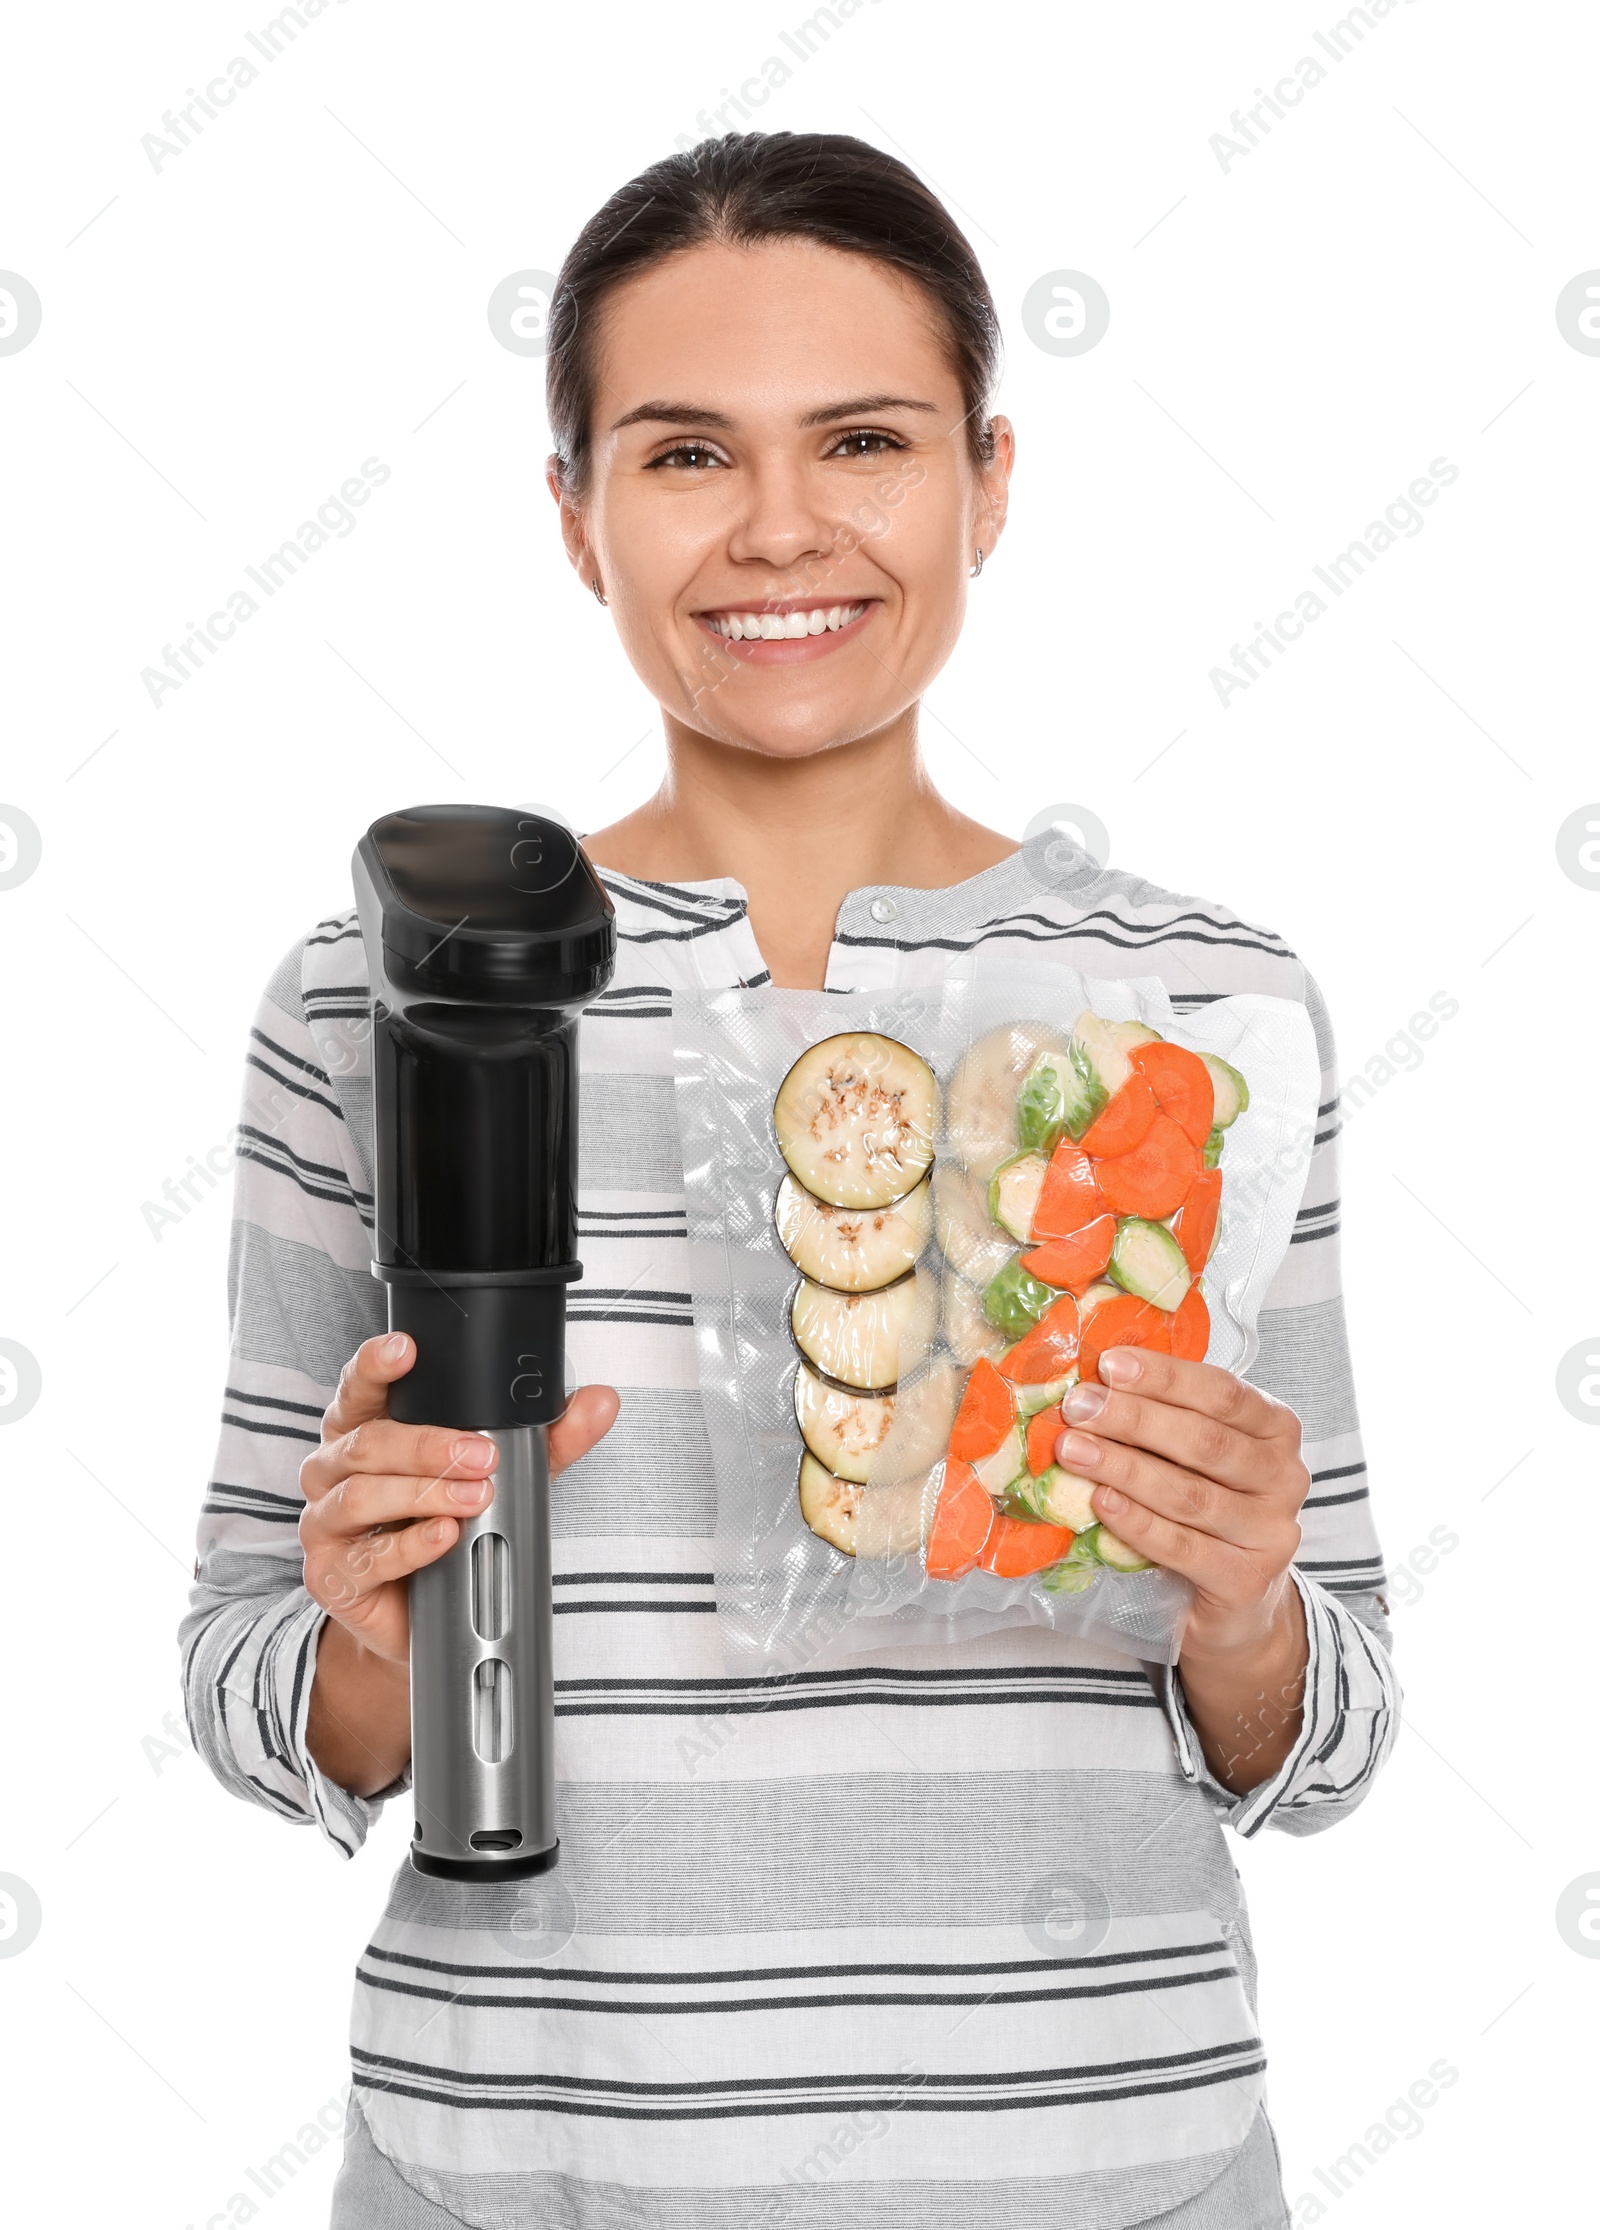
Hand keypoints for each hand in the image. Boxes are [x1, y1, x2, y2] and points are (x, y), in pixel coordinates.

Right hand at [299, 1331, 617, 1795]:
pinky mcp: (331, 1575)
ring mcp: (326, 1524)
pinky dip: (409, 1545)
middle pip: (369, 1442)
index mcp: (365, 1429)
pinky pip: (367, 1556)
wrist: (419, 1620)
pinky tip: (444, 1538)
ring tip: (474, 1497)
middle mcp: (336, 1470)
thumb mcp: (506, 1476)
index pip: (361, 1387)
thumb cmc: (448, 1528)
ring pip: (360, 1495)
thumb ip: (549, 1438)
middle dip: (429, 1444)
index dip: (377, 1364)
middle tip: (483, 1455)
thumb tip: (600, 1402)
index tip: (406, 1348)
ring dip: (423, 1492)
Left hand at [1055, 1344, 1310, 1788]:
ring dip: (1125, 1468)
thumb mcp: (1199, 1453)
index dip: (1165, 1376)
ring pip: (1190, 1494)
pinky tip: (1102, 1503)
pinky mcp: (1246, 1579)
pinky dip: (1138, 1523)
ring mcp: (1270, 1531)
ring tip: (1073, 1451)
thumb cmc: (1210, 1504)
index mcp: (1276, 1429)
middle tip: (1078, 1407)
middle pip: (1204, 1441)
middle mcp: (1284, 1476)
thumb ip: (1167, 1416)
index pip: (1222, 1392)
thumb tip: (1096, 1380)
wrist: (1240, 1601)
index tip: (1110, 1364)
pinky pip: (1183, 1546)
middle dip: (1134, 1419)